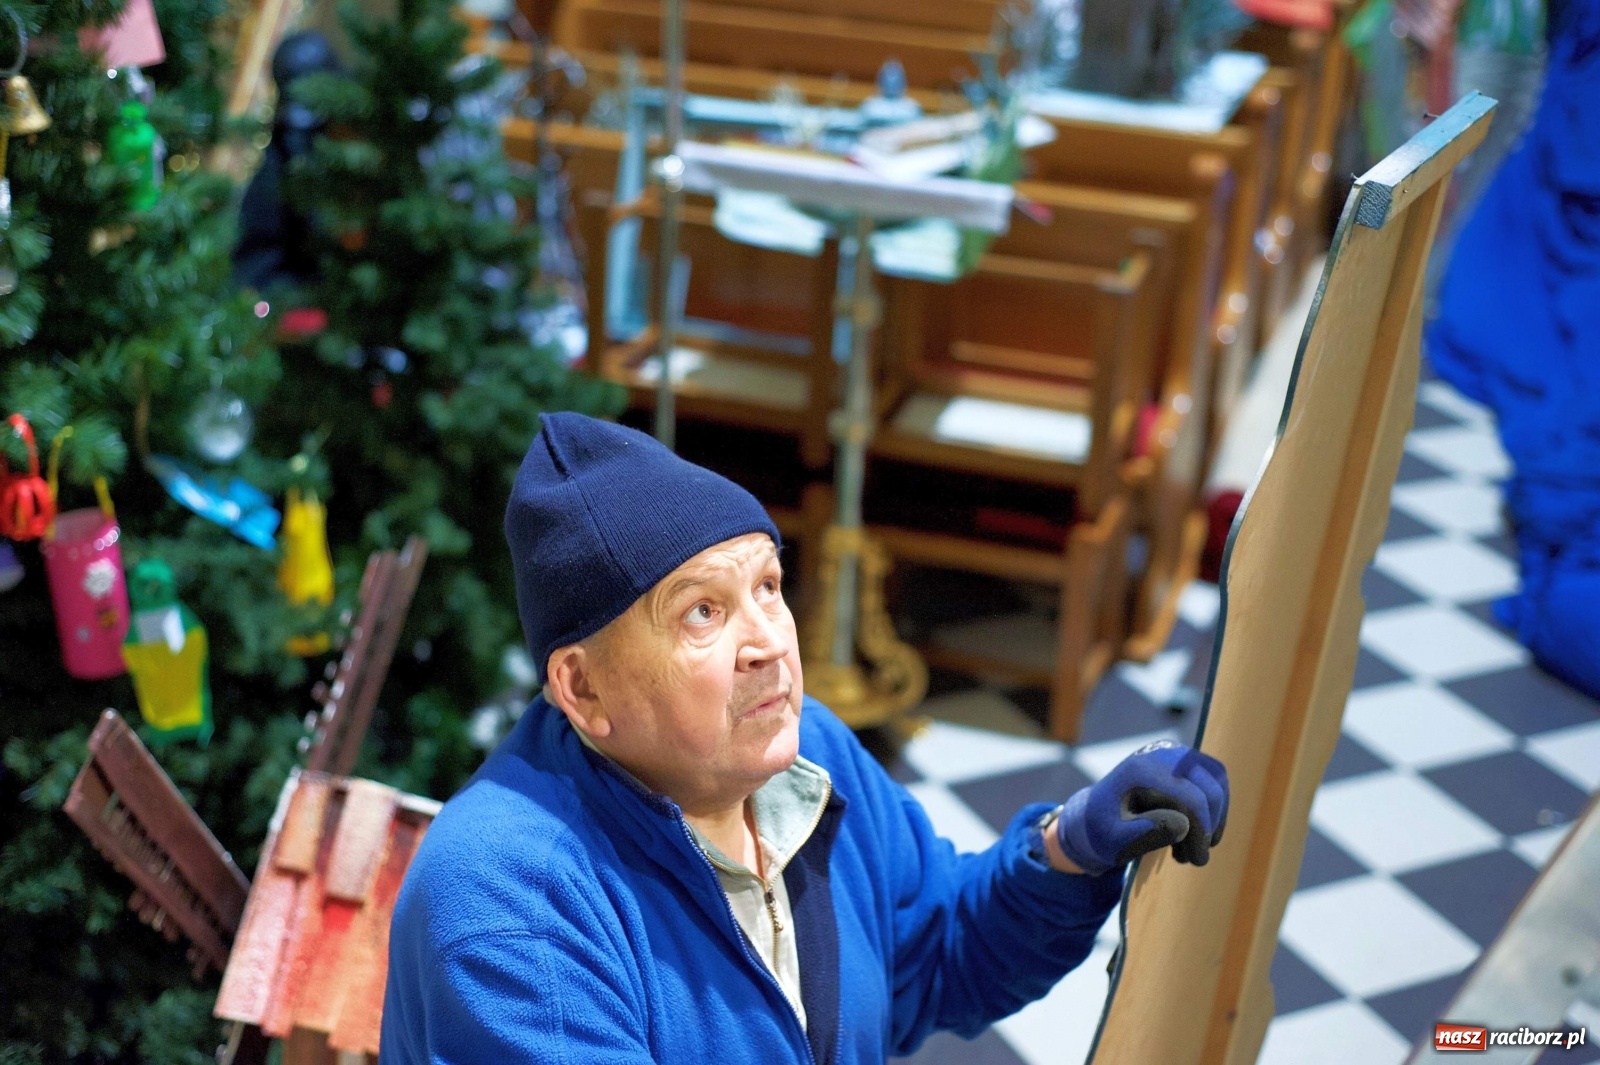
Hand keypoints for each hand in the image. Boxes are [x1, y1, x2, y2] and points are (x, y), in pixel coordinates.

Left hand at [1053, 740, 1228, 875]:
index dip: (1201, 831)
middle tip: (1195, 858)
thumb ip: (1145, 832)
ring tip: (1193, 846)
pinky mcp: (1183, 759)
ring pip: (1217, 781)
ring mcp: (1174, 752)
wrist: (1094, 816)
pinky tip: (1195, 832)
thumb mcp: (1114, 840)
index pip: (1190, 797)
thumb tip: (1183, 824)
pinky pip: (1214, 778)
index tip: (1198, 860)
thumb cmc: (1103, 831)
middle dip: (1209, 826)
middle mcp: (1161, 753)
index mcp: (1141, 770)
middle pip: (1209, 788)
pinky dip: (1213, 806)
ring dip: (1214, 816)